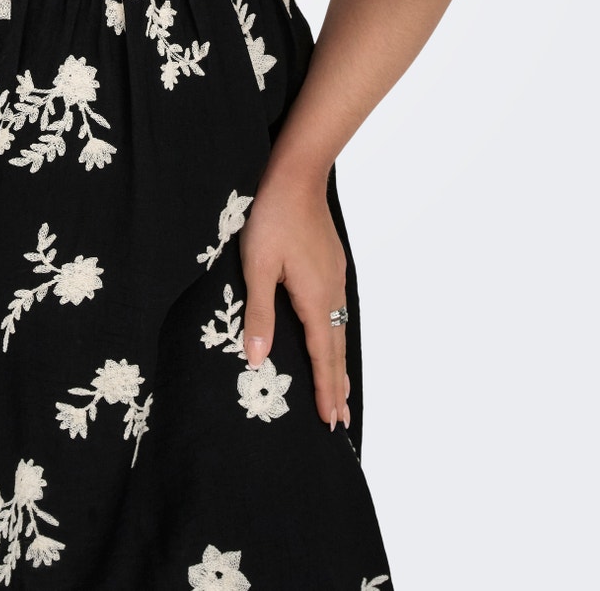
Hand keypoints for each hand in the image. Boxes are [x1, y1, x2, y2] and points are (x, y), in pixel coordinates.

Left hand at [238, 172, 351, 429]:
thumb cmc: (272, 219)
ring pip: (340, 330)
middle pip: (336, 349)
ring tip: (343, 391)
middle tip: (342, 421)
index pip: (321, 355)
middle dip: (338, 386)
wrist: (297, 177)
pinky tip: (334, 339)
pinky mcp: (332, 264)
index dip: (324, 389)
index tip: (331, 420)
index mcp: (313, 298)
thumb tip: (258, 359)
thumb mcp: (256, 267)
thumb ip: (259, 314)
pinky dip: (337, 337)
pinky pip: (338, 312)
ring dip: (340, 364)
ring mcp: (335, 277)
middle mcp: (331, 292)